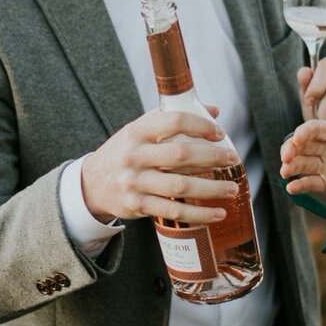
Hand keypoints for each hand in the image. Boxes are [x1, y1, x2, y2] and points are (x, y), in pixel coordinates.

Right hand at [80, 109, 239, 225]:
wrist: (92, 183)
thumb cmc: (125, 152)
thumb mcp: (140, 129)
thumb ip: (174, 118)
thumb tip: (214, 111)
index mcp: (137, 131)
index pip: (173, 121)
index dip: (200, 126)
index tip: (219, 133)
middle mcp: (135, 155)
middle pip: (180, 154)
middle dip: (212, 157)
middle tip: (233, 159)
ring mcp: (135, 182)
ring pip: (180, 185)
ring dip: (211, 188)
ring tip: (232, 188)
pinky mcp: (138, 205)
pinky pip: (174, 210)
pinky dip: (199, 214)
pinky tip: (217, 213)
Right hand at [280, 120, 325, 209]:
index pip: (318, 128)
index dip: (305, 132)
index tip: (296, 140)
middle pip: (305, 144)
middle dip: (292, 148)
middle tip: (285, 158)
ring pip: (304, 163)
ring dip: (292, 167)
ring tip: (284, 173)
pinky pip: (310, 183)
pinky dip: (300, 185)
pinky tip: (292, 188)